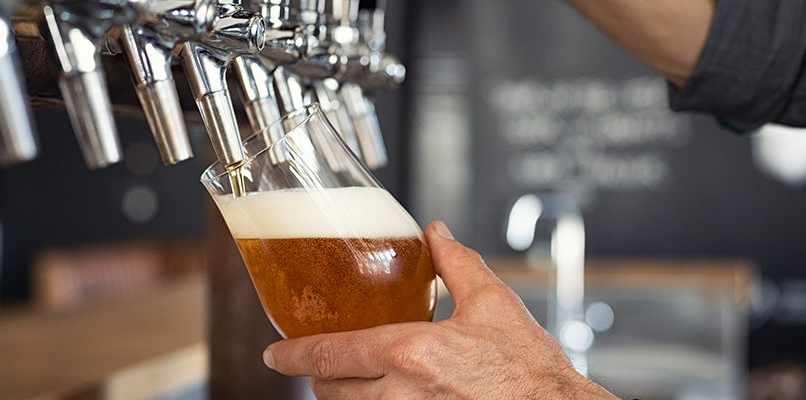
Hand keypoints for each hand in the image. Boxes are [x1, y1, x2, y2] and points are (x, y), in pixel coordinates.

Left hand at [262, 220, 618, 398]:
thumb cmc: (530, 367)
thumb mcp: (492, 303)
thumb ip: (455, 263)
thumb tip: (435, 232)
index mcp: (412, 352)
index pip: (331, 353)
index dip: (293, 354)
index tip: (274, 354)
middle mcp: (403, 394)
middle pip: (331, 390)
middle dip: (317, 377)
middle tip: (316, 364)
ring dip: (341, 397)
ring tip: (347, 381)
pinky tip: (380, 397)